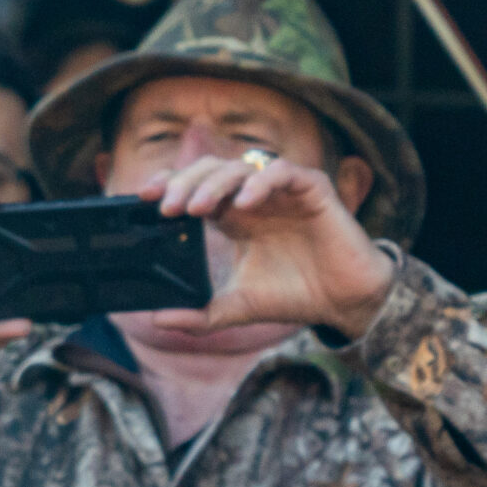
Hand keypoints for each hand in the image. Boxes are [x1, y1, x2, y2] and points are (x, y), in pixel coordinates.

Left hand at [132, 154, 397, 339]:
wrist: (343, 302)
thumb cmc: (293, 296)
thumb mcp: (237, 307)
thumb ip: (199, 314)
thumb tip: (156, 319)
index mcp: (233, 216)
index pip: (194, 188)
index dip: (169, 185)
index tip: (143, 199)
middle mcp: (254, 197)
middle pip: (210, 171)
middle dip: (184, 183)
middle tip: (165, 207)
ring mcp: (282, 190)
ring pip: (241, 167)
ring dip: (214, 184)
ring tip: (196, 208)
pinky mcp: (311, 188)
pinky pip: (282, 172)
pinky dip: (259, 183)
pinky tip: (242, 203)